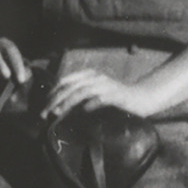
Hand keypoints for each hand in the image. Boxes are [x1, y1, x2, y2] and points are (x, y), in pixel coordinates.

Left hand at [41, 67, 155, 123]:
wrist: (142, 97)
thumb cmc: (118, 98)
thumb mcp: (96, 93)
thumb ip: (81, 96)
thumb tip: (61, 106)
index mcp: (90, 75)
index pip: (65, 81)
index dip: (53, 92)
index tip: (45, 105)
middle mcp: (96, 77)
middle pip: (70, 86)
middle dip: (55, 100)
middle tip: (45, 113)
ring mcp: (106, 86)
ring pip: (81, 92)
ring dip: (67, 103)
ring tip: (57, 113)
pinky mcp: (116, 95)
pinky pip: (99, 99)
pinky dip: (89, 105)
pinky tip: (82, 112)